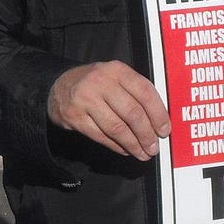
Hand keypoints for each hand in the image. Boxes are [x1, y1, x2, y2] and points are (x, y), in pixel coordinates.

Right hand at [47, 60, 170, 159]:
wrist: (58, 86)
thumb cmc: (96, 84)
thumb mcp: (115, 78)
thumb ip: (135, 93)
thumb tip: (159, 121)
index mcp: (117, 70)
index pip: (145, 92)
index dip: (158, 114)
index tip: (165, 130)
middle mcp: (101, 82)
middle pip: (132, 113)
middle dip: (146, 134)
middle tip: (154, 148)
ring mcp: (85, 99)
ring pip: (116, 128)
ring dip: (133, 144)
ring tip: (142, 153)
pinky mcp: (74, 116)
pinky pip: (101, 136)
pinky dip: (116, 146)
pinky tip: (125, 150)